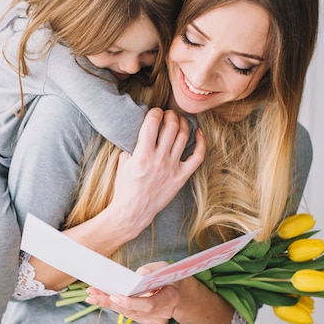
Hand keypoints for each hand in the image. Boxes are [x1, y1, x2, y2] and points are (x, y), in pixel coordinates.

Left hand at [85, 262, 179, 323]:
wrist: (176, 290)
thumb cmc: (169, 276)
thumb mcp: (164, 267)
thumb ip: (153, 269)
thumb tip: (139, 274)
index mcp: (170, 299)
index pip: (149, 305)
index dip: (131, 302)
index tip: (114, 296)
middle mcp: (162, 314)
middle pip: (133, 311)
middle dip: (111, 302)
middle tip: (93, 294)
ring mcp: (153, 319)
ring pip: (127, 313)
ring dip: (108, 304)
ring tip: (92, 295)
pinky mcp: (144, 320)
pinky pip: (126, 313)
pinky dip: (112, 305)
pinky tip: (99, 298)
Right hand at [108, 108, 205, 233]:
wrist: (133, 211)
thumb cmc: (125, 187)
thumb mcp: (123, 162)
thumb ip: (133, 146)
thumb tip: (142, 132)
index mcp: (142, 154)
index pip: (152, 123)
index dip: (155, 112)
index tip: (155, 112)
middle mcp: (159, 159)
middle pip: (171, 126)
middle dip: (170, 114)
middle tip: (168, 114)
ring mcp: (172, 168)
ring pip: (183, 137)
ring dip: (183, 123)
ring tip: (179, 120)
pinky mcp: (181, 177)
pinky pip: (197, 156)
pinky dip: (200, 142)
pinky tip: (198, 133)